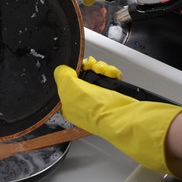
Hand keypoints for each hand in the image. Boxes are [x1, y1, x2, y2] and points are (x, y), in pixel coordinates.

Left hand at [54, 57, 181, 178]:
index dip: (72, 72)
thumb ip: (62, 75)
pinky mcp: (111, 96)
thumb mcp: (68, 87)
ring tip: (103, 70)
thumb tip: (62, 70)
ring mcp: (98, 100)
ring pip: (95, 75)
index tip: (77, 66)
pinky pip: (108, 78)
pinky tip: (110, 74)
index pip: (66, 84)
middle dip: (88, 68)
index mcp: (68, 105)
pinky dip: (111, 73)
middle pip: (81, 77)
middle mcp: (82, 104)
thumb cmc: (94, 109)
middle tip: (91, 66)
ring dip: (100, 68)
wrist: (120, 115)